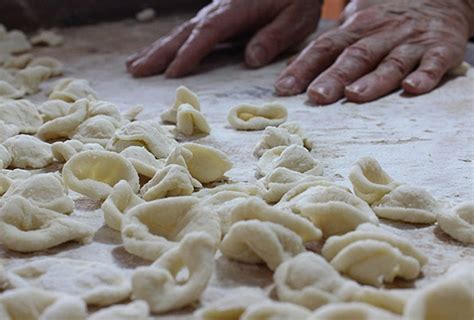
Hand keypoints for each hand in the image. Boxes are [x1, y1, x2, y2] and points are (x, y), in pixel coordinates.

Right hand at [127, 0, 321, 77]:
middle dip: (159, 53)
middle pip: (183, 32)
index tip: (172, 73)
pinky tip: (158, 52)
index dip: (189, 53)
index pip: (207, 34)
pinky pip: (187, 32)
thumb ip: (273, 38)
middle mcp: (218, 11)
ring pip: (180, 32)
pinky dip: (170, 44)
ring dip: (157, 49)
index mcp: (236, 11)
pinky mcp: (215, 15)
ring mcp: (214, 12)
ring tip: (133, 65)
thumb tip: (250, 60)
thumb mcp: (296, 19)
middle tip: (135, 71)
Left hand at [275, 0, 473, 103]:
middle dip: (334, 76)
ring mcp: (411, 41)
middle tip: (316, 96)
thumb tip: (290, 70)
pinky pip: (433, 63)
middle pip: (354, 55)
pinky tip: (412, 88)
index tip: (284, 88)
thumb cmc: (386, 18)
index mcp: (356, 27)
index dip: (304, 67)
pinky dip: (424, 75)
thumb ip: (327, 47)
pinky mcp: (441, 49)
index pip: (325, 47)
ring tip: (355, 95)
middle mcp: (381, 33)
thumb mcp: (354, 22)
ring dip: (372, 80)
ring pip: (390, 61)